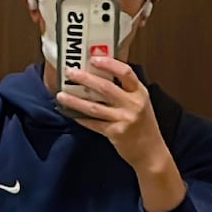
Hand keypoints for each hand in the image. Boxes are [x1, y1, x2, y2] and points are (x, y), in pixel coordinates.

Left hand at [57, 56, 169, 170]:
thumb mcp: (140, 103)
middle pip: (105, 87)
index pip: (125, 72)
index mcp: (140, 92)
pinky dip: (81, 119)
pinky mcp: (115, 133)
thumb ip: (126, 91)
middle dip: (85, 78)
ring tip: (61, 95)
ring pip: (95, 107)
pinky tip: (71, 114)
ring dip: (76, 101)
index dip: (109, 63)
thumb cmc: (144, 127)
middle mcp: (133, 104)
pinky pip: (94, 124)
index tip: (94, 58)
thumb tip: (101, 76)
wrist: (151, 153)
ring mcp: (124, 119)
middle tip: (70, 72)